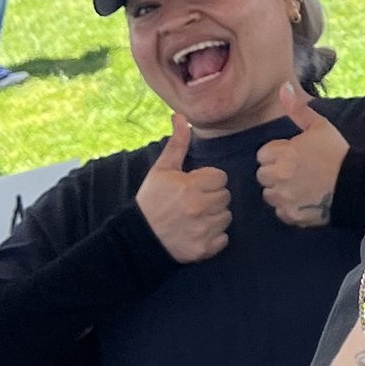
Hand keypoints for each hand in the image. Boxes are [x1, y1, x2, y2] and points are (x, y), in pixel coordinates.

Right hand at [135, 114, 231, 262]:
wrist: (138, 238)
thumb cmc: (151, 200)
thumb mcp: (161, 170)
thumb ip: (177, 144)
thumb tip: (180, 116)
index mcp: (191, 186)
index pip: (221, 177)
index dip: (208, 181)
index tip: (195, 186)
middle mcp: (199, 207)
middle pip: (225, 197)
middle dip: (212, 198)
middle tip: (194, 202)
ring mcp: (203, 230)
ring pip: (226, 217)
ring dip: (215, 217)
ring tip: (196, 217)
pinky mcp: (204, 249)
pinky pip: (224, 239)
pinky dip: (214, 237)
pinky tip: (198, 233)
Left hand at [255, 84, 350, 227]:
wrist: (356, 184)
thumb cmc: (337, 153)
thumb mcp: (320, 126)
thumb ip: (298, 109)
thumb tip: (283, 87)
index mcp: (284, 154)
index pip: (262, 155)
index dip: (277, 154)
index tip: (292, 155)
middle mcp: (279, 177)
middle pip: (262, 175)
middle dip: (275, 172)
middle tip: (296, 170)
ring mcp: (285, 198)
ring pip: (269, 195)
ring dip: (279, 190)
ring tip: (299, 185)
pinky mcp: (292, 215)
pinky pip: (280, 212)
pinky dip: (288, 207)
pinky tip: (303, 199)